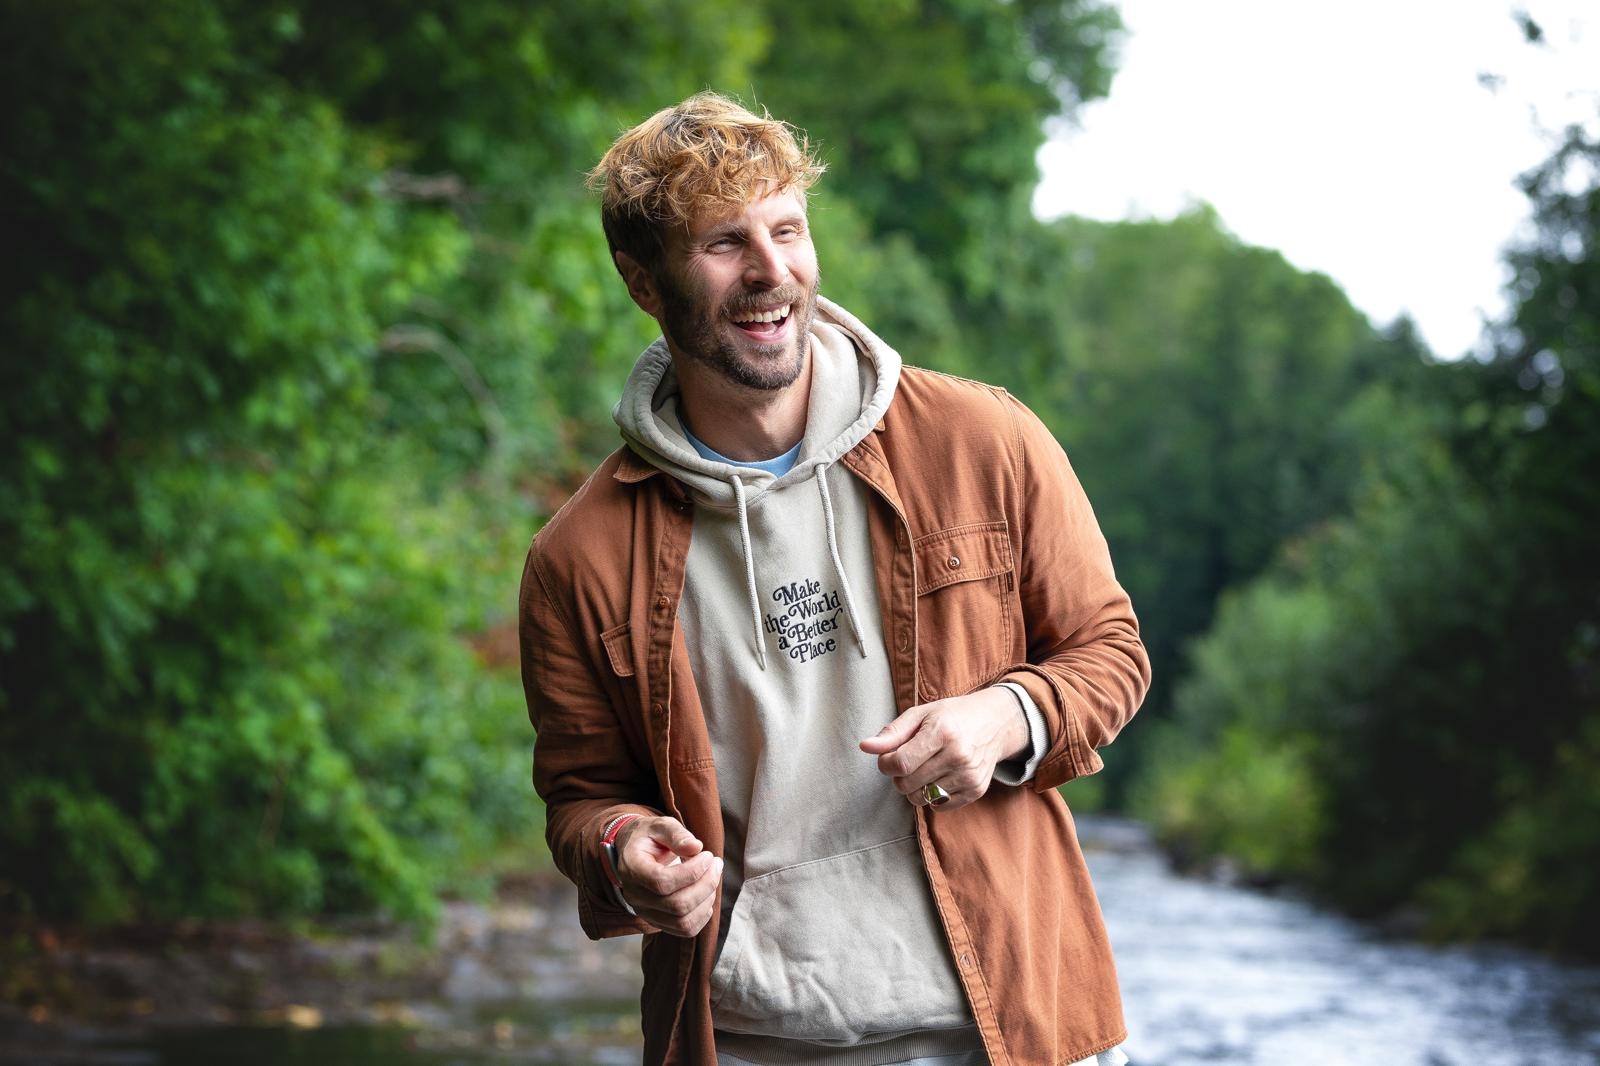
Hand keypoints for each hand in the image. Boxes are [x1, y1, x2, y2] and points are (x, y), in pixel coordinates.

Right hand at [613, 816, 722, 936]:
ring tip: (712, 877)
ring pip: (682, 921)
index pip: (662, 881)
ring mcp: (645, 912)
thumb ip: (676, 834)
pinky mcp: (658, 921)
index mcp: (632, 869)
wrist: (636, 853)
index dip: (692, 872)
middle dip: (705, 884)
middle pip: (676, 905)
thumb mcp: (660, 826)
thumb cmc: (650, 838)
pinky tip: (706, 895)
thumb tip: (696, 847)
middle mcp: (635, 896)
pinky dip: (703, 914)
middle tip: (716, 864)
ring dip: (706, 900)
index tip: (708, 855)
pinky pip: (684, 930)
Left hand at [859, 688, 1028, 811]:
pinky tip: (941, 776)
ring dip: (915, 787)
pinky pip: (939, 806)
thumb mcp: (920, 714)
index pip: (900, 763)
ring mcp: (969, 775)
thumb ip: (892, 733)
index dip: (885, 764)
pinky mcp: (976, 790)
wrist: (995, 722)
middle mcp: (959, 755)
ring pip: (921, 799)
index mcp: (942, 732)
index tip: (887, 758)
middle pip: (907, 784)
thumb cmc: (951, 716)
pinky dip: (933, 795)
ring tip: (925, 768)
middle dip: (899, 776)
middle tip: (908, 761)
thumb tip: (865, 747)